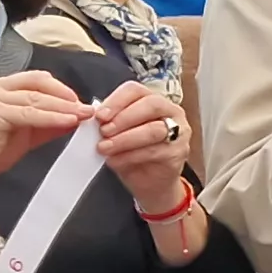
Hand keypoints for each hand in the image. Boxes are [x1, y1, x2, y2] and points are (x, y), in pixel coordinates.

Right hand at [0, 71, 89, 178]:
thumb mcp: (24, 133)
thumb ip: (46, 123)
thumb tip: (74, 118)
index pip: (35, 79)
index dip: (60, 89)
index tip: (79, 102)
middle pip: (38, 84)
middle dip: (66, 96)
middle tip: (87, 108)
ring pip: (36, 98)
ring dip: (64, 106)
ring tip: (83, 114)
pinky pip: (30, 113)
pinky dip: (52, 117)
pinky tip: (68, 121)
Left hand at [87, 81, 192, 212]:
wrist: (150, 182)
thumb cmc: (134, 153)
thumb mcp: (118, 133)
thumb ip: (109, 122)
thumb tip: (92, 118)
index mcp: (152, 101)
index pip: (135, 90)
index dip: (116, 101)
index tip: (99, 115)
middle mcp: (170, 112)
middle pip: (151, 105)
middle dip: (123, 118)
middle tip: (104, 131)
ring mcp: (178, 132)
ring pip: (154, 129)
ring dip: (125, 139)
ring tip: (105, 148)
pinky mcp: (178, 153)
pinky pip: (154, 151)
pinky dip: (130, 156)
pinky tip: (115, 160)